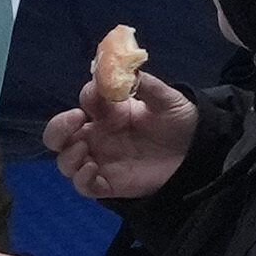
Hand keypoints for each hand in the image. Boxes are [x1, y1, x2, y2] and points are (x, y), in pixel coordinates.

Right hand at [42, 65, 199, 211]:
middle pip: (59, 135)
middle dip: (58, 127)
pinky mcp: (110, 183)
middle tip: (75, 119)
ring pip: (66, 162)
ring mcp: (101, 160)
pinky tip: (92, 169)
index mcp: (108, 112)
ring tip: (84, 148)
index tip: (95, 95)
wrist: (197, 152)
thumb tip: (126, 69)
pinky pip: (85, 187)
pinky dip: (81, 180)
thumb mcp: (166, 99)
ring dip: (67, 155)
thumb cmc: (178, 122)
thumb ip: (146, 85)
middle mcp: (98, 136)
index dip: (87, 96)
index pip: (85, 101)